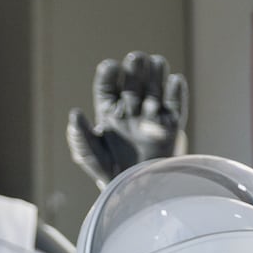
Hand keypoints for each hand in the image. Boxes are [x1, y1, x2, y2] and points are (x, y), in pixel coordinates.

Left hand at [66, 52, 187, 187]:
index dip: (109, 74)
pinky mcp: (171, 126)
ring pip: (155, 87)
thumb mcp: (91, 158)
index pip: (107, 87)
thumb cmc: (111, 175)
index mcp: (109, 113)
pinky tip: (174, 81)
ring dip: (156, 73)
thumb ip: (80, 138)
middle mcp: (130, 110)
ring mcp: (151, 116)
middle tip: (136, 59)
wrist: (138, 193)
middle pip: (133, 81)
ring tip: (155, 63)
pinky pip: (177, 106)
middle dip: (135, 68)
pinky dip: (177, 93)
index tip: (111, 67)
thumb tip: (74, 114)